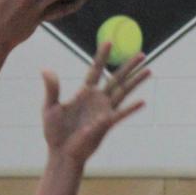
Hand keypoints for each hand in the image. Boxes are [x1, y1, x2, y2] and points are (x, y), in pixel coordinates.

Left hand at [40, 45, 147, 167]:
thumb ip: (51, 88)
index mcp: (84, 93)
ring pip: (123, 92)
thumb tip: (45, 69)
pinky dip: (131, 108)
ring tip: (149, 70)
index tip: (109, 42)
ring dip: (136, 81)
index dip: (102, 56)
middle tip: (142, 53)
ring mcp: (104, 111)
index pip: (95, 70)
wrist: (61, 152)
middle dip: (129, 66)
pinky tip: (142, 102)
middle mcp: (97, 99)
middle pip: (116, 78)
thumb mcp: (49, 107)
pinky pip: (121, 114)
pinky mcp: (106, 124)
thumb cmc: (54, 132)